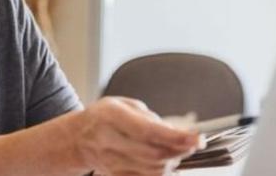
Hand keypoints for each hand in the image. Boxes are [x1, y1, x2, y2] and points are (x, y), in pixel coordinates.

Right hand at [72, 97, 200, 175]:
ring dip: (172, 163)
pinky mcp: (113, 175)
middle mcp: (107, 139)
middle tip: (191, 144)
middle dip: (179, 152)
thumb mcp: (124, 106)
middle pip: (153, 154)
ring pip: (152, 170)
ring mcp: (108, 160)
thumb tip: (178, 134)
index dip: (176, 137)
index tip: (198, 139)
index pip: (148, 130)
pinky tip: (165, 163)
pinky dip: (160, 172)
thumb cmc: (105, 118)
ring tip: (175, 151)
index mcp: (110, 115)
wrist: (77, 138)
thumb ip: (150, 118)